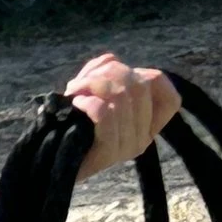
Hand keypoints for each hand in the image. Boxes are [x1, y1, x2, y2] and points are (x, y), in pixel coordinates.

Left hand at [68, 52, 179, 179]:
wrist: (50, 162)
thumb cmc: (71, 126)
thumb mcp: (91, 92)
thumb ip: (103, 71)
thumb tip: (111, 59)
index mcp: (147, 125)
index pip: (171, 97)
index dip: (148, 77)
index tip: (120, 78)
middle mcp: (142, 137)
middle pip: (141, 85)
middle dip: (108, 73)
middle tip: (82, 82)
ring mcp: (127, 147)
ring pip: (122, 96)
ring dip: (93, 84)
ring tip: (74, 91)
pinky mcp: (108, 154)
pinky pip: (105, 113)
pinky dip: (88, 101)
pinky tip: (76, 104)